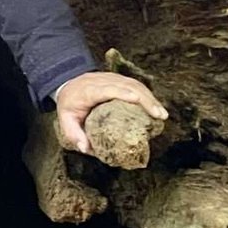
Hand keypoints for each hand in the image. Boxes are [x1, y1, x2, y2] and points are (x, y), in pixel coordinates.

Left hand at [52, 70, 167, 154]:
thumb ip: (74, 134)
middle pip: (127, 86)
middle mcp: (103, 81)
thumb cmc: (69, 104)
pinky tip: (157, 107)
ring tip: (162, 114)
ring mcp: (113, 78)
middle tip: (159, 115)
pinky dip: (148, 96)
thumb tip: (87, 148)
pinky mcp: (120, 79)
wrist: (68, 84)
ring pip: (135, 84)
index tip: (137, 100)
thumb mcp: (65, 120)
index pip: (108, 89)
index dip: (123, 93)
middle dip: (145, 100)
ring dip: (150, 98)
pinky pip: (136, 85)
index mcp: (89, 90)